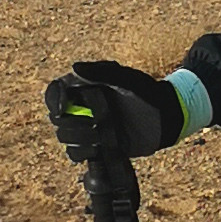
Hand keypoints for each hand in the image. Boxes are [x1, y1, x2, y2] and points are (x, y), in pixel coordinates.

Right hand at [44, 59, 183, 162]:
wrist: (166, 117)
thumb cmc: (148, 92)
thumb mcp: (127, 79)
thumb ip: (102, 72)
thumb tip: (74, 68)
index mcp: (84, 87)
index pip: (55, 91)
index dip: (54, 99)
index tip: (63, 108)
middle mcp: (82, 107)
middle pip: (57, 117)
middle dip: (72, 122)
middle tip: (95, 122)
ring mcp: (87, 128)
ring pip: (65, 137)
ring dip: (79, 138)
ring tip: (101, 135)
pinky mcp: (95, 146)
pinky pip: (76, 154)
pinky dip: (84, 153)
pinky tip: (100, 148)